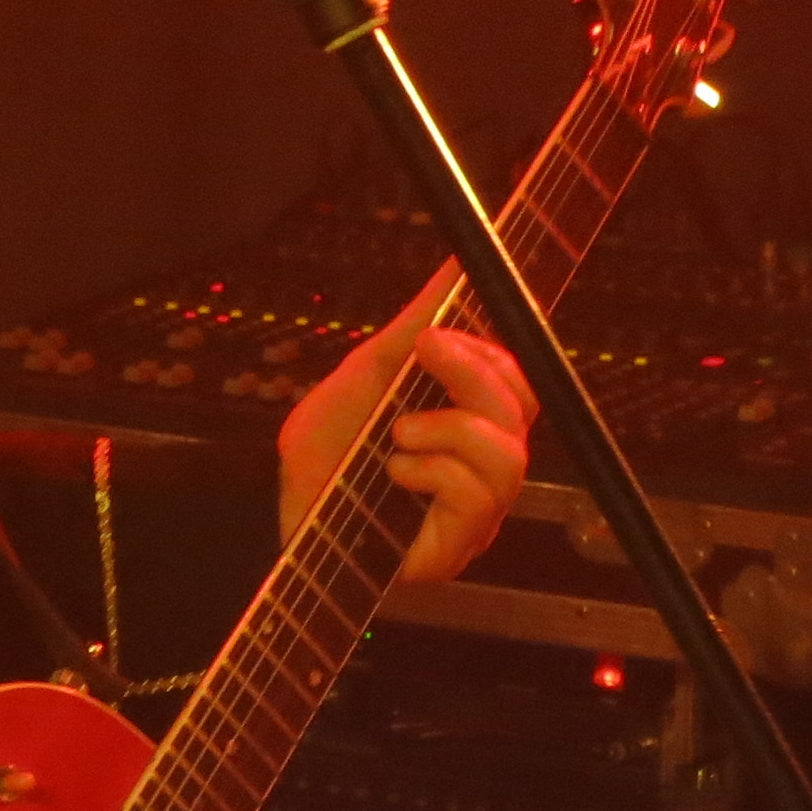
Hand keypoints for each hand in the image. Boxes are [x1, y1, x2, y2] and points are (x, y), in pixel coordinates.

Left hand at [277, 268, 537, 583]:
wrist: (285, 511)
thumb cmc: (327, 449)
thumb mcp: (366, 375)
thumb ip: (413, 327)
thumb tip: (458, 262)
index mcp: (470, 426)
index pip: (520, 385)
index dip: (492, 353)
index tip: (438, 331)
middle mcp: (483, 468)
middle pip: (525, 412)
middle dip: (475, 373)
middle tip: (426, 351)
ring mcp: (476, 512)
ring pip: (510, 457)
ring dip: (452, 428)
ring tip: (400, 430)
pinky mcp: (456, 547)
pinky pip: (476, 497)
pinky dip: (432, 471)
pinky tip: (394, 472)